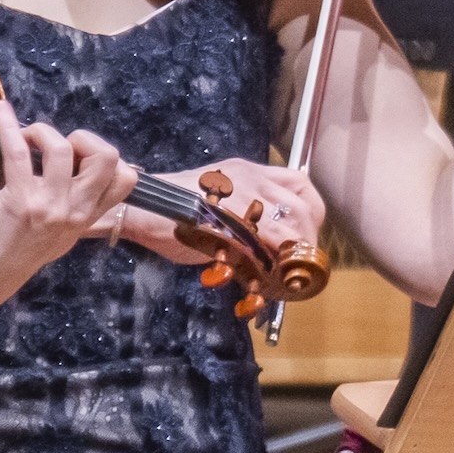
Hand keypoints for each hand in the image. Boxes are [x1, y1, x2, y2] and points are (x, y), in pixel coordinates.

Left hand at [0, 109, 139, 297]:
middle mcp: (76, 211)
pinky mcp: (21, 201)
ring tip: (28, 138)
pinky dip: (7, 126)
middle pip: (106, 157)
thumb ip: (74, 207)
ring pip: (63, 149)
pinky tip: (0, 112)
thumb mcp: (61, 234)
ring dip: (44, 132)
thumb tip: (74, 174)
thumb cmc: (18, 253)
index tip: (83, 155)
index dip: (109, 156)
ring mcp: (50, 206)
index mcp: (88, 217)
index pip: (125, 178)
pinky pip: (17, 152)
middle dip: (84, 138)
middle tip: (59, 145)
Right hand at [137, 154, 329, 277]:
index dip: (311, 214)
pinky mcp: (232, 221)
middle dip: (306, 242)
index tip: (305, 238)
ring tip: (279, 278)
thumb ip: (250, 216)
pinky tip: (262, 281)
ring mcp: (242, 197)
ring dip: (291, 258)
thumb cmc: (175, 213)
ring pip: (289, 229)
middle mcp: (251, 178)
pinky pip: (265, 247)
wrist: (142, 209)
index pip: (301, 184)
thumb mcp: (221, 204)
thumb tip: (277, 247)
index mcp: (250, 171)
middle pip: (302, 208)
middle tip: (296, 266)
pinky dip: (271, 269)